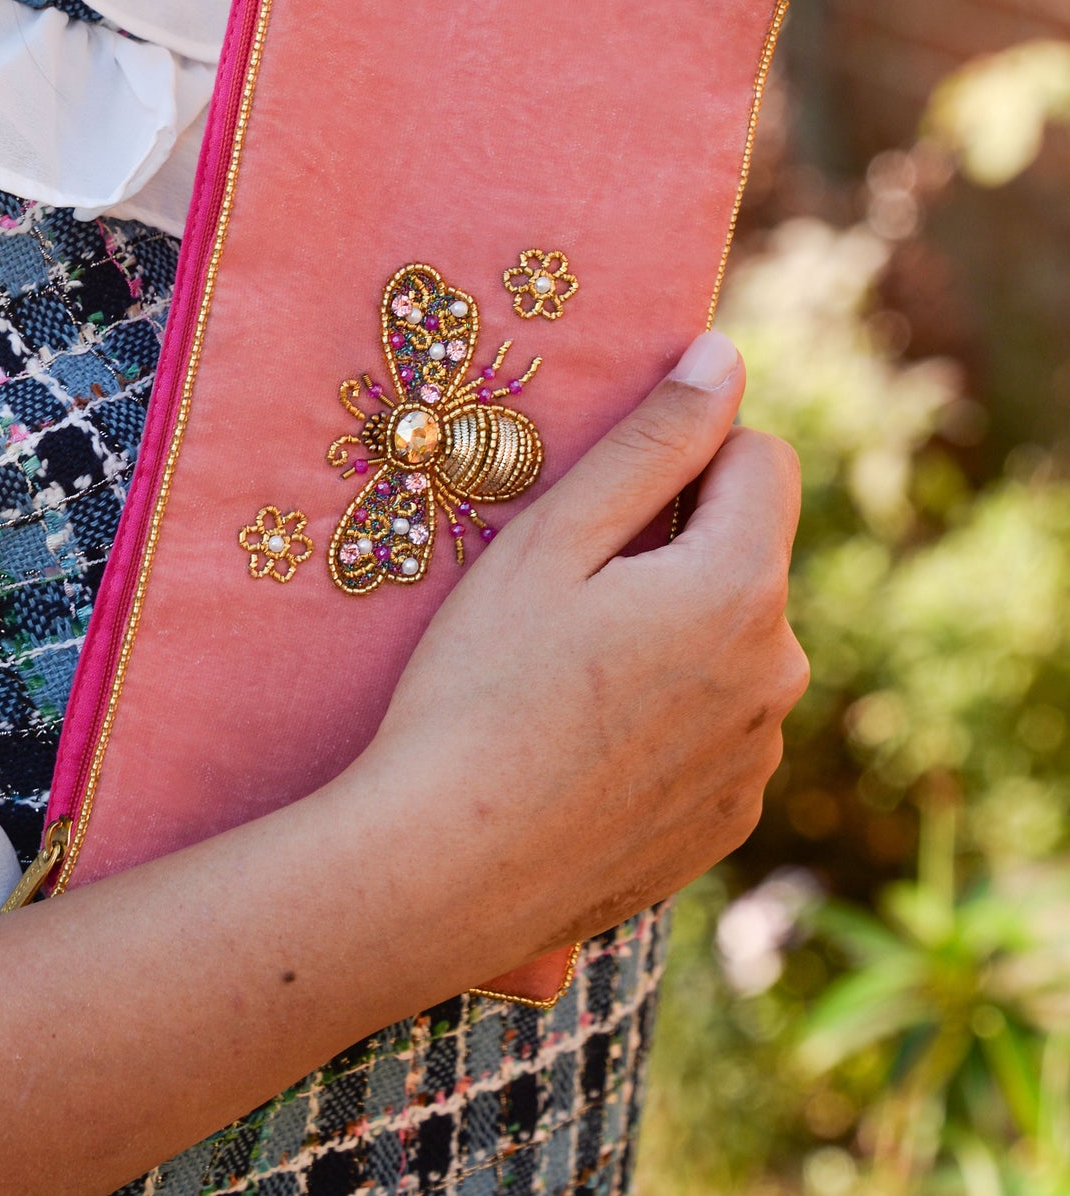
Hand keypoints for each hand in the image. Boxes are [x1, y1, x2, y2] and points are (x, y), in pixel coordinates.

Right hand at [362, 330, 807, 975]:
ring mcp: (759, 756)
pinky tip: (580, 740)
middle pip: (749, 551)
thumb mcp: (553, 540)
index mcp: (741, 588)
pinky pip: (718, 724)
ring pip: (733, 641)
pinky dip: (668, 713)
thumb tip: (723, 356)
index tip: (606, 501)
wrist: (448, 869)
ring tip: (565, 675)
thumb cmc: (481, 687)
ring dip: (676, 631)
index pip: (762, 457)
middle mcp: (778, 671)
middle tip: (568, 591)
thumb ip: (654, 440)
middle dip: (679, 544)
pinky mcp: (730, 819)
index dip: (685, 457)